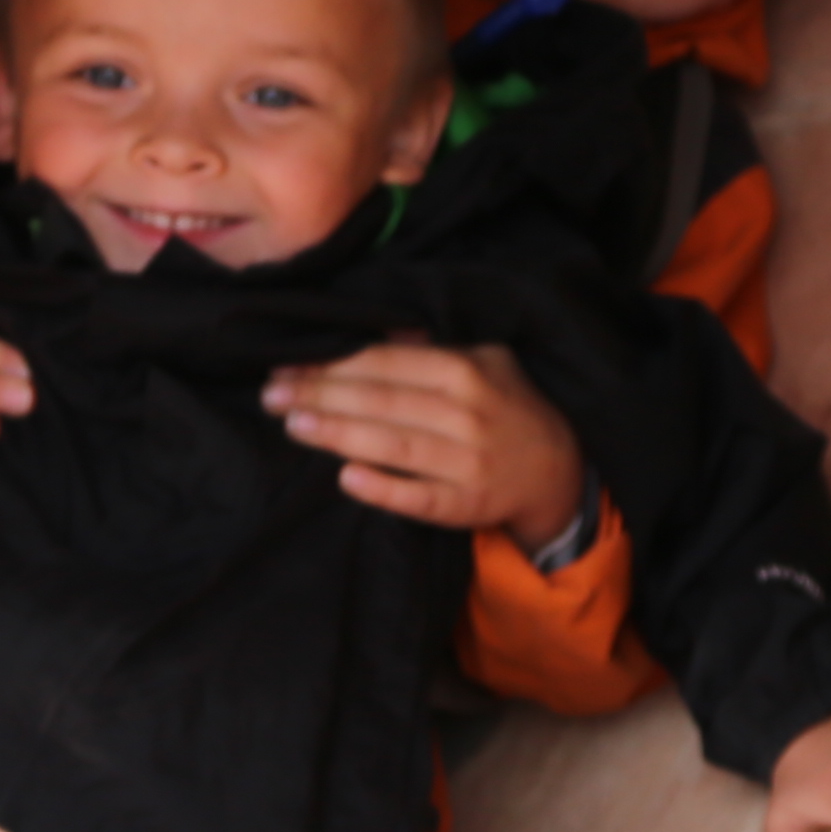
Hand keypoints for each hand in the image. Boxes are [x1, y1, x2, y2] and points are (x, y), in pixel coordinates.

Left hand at [265, 340, 589, 547]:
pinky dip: (383, 488)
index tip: (286, 365)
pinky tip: (346, 477)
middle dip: (320, 396)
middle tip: (273, 395)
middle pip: (380, 402)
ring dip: (338, 436)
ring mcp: (466, 463)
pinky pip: (418, 498)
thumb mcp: (483, 361)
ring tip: (294, 425)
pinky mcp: (466, 505)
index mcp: (464, 371)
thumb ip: (429, 347)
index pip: (384, 363)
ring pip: (392, 447)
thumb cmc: (506, 406)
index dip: (331, 364)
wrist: (557, 467)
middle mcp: (465, 415)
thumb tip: (376, 326)